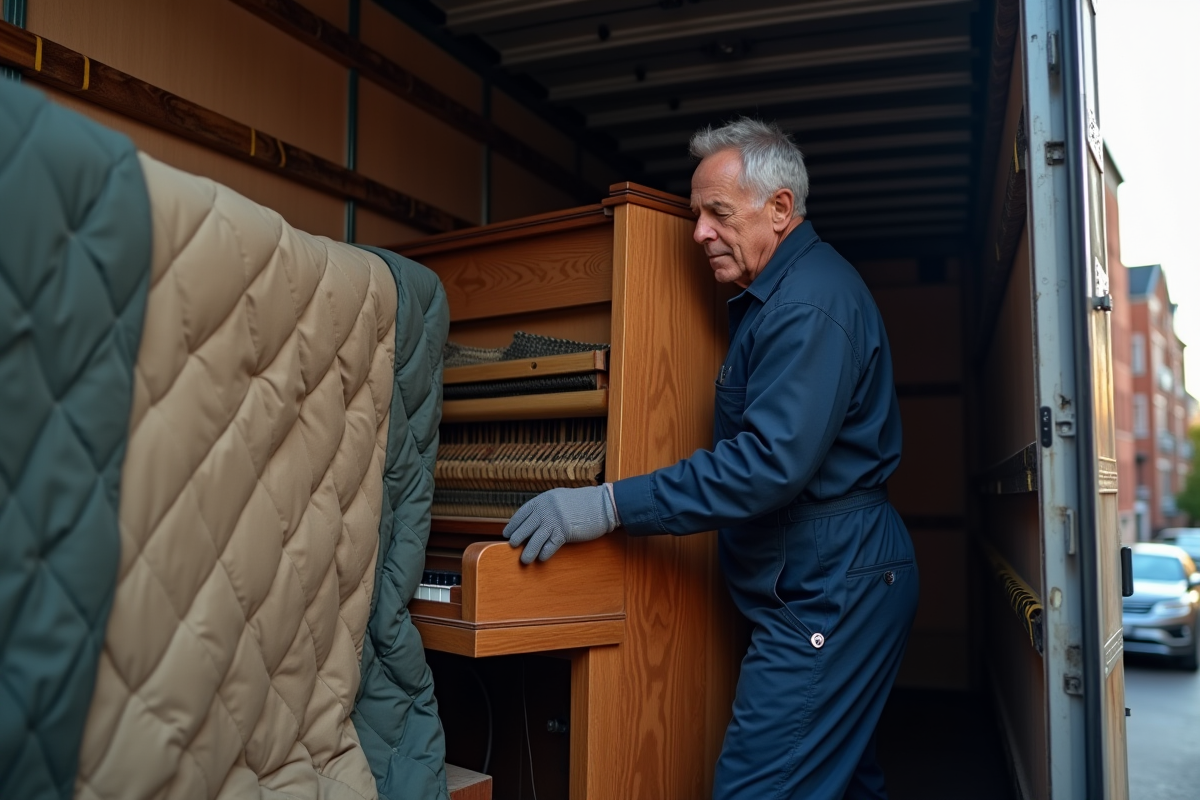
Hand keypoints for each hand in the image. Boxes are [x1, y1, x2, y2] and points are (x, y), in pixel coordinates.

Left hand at [503, 485, 617, 563]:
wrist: (604, 504)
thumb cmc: (585, 503)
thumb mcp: (562, 498)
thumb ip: (548, 506)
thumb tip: (535, 520)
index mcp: (545, 499)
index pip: (523, 512)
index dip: (514, 524)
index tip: (507, 532)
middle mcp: (547, 509)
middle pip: (526, 526)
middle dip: (517, 537)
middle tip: (511, 545)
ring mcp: (555, 520)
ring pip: (535, 539)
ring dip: (528, 551)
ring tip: (524, 559)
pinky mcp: (565, 532)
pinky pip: (550, 546)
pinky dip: (545, 553)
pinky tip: (542, 558)